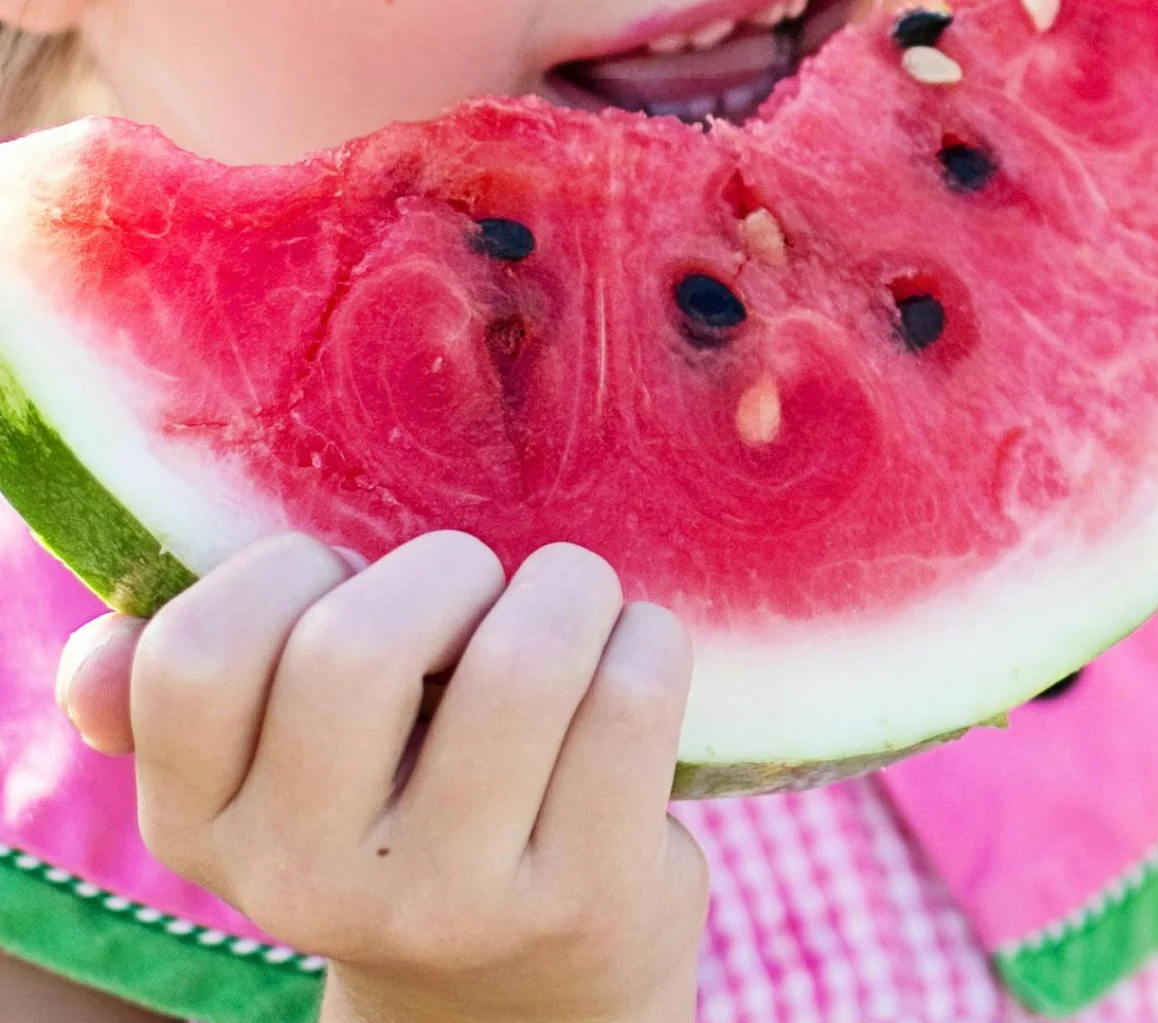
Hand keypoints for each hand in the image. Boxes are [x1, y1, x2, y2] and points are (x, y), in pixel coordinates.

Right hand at [57, 533, 704, 1022]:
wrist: (524, 999)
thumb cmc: (400, 829)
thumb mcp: (276, 788)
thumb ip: (185, 708)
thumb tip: (94, 665)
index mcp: (205, 828)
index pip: (198, 656)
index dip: (289, 571)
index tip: (350, 582)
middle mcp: (312, 884)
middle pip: (358, 648)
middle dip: (445, 569)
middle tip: (483, 589)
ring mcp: (455, 900)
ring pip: (521, 662)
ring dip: (566, 588)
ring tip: (572, 605)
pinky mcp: (586, 895)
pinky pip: (630, 699)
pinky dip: (647, 639)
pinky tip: (633, 652)